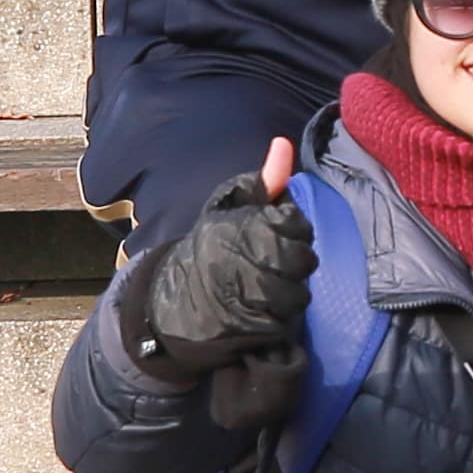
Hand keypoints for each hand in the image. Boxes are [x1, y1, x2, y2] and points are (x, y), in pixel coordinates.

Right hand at [120, 139, 311, 423]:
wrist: (170, 307)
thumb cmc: (208, 252)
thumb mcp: (229, 211)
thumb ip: (263, 182)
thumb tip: (284, 143)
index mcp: (239, 225)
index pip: (296, 223)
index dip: (293, 231)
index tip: (277, 235)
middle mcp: (240, 258)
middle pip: (303, 260)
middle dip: (294, 264)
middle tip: (272, 266)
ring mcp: (244, 295)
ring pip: (298, 294)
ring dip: (288, 295)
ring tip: (263, 290)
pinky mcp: (248, 329)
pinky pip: (284, 323)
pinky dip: (277, 321)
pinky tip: (258, 312)